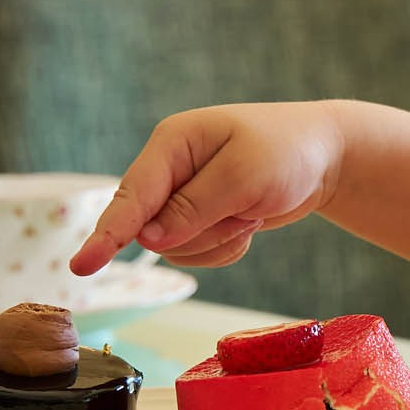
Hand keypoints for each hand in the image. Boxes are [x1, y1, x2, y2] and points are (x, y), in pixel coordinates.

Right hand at [67, 103, 343, 274]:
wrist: (327, 155)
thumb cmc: (288, 151)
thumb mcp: (244, 175)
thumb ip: (194, 208)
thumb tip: (149, 239)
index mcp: (173, 143)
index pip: (132, 196)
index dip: (108, 233)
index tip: (82, 266)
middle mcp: (171, 169)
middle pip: (156, 230)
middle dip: (204, 230)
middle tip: (246, 206)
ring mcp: (185, 196)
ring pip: (179, 248)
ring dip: (221, 238)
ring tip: (251, 206)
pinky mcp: (203, 218)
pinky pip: (202, 254)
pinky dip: (230, 245)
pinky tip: (251, 218)